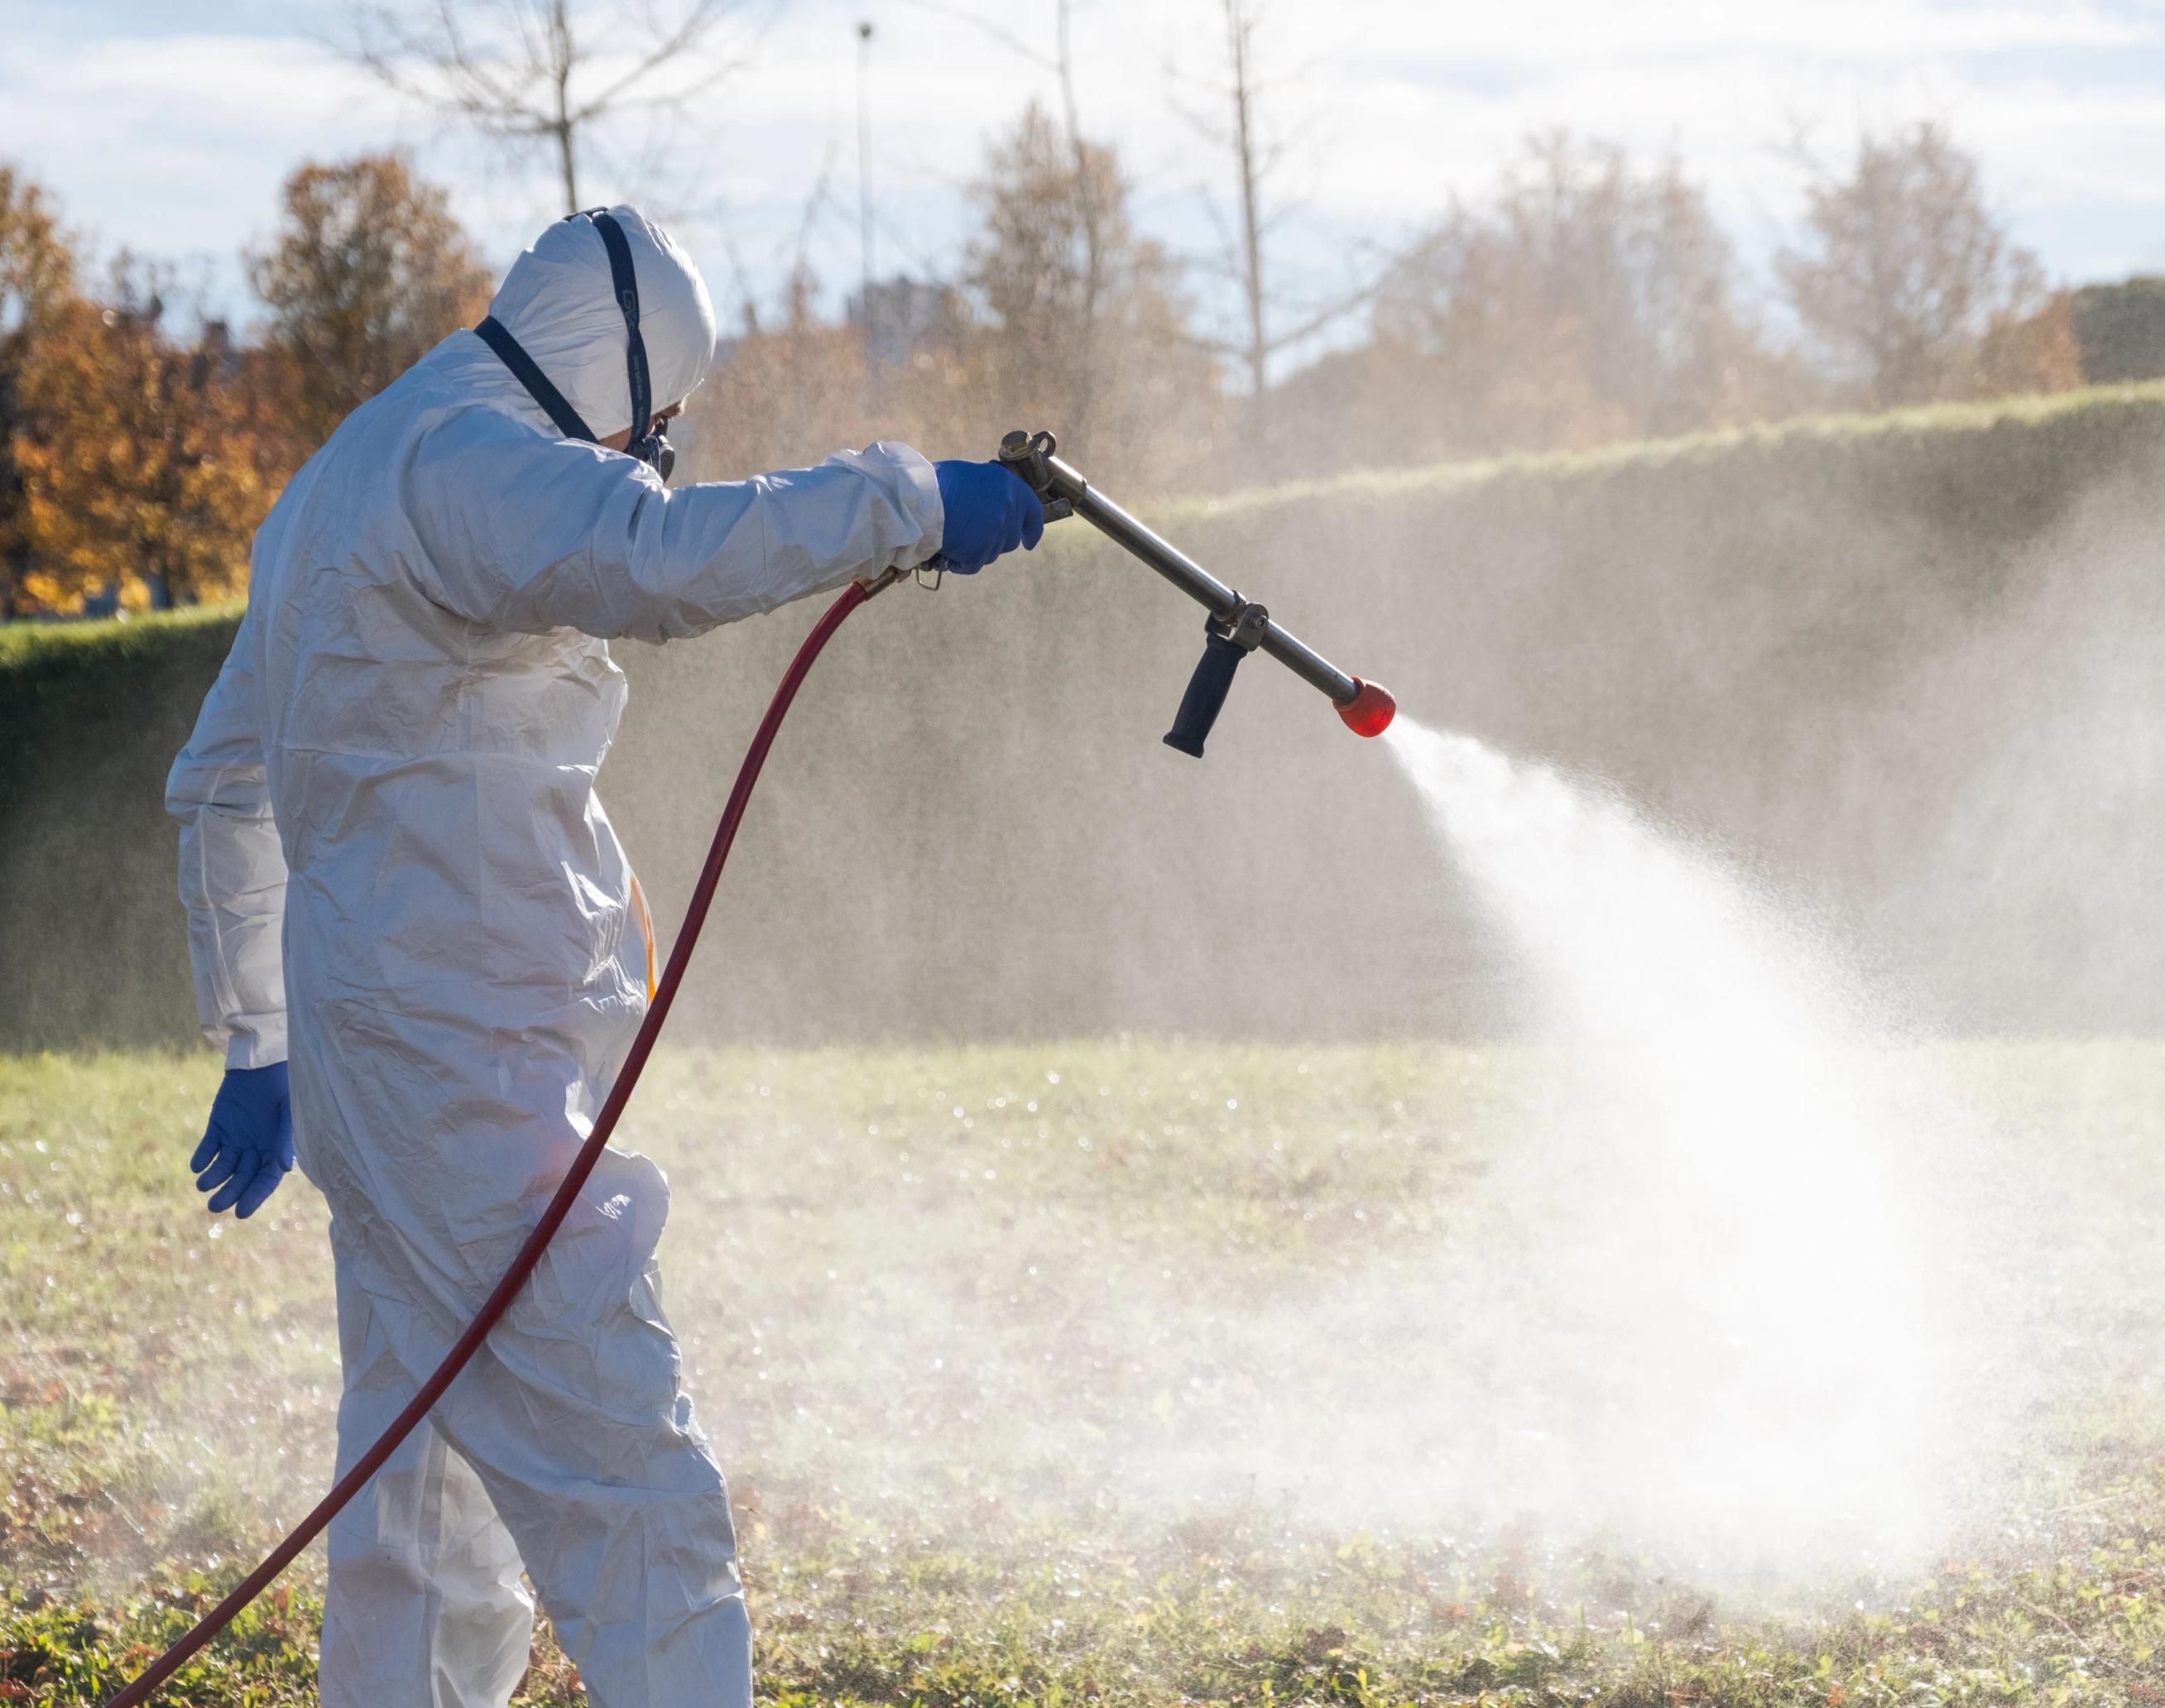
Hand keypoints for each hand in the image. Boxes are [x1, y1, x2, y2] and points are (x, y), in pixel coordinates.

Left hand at [191, 1063, 294, 1217]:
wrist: (262, 1061)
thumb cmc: (284, 1085)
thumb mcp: (288, 1111)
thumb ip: (284, 1139)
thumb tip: (284, 1169)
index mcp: (275, 1149)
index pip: (265, 1180)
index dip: (254, 1197)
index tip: (241, 1212)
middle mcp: (255, 1149)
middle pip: (242, 1178)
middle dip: (229, 1193)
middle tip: (214, 1207)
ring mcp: (236, 1140)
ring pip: (223, 1167)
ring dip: (214, 1179)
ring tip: (203, 1187)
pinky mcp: (218, 1128)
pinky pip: (208, 1148)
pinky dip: (202, 1158)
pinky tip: (197, 1166)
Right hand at [932, 460, 1044, 573]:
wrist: (919, 499)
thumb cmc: (937, 483)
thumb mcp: (972, 475)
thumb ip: (989, 491)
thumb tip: (991, 504)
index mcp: (1009, 486)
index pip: (1033, 511)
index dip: (1032, 529)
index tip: (1029, 541)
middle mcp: (1008, 508)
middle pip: (1010, 537)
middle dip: (995, 540)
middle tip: (972, 535)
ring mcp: (997, 532)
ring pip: (992, 552)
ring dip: (976, 549)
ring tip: (953, 536)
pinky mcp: (980, 552)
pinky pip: (973, 564)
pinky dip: (960, 562)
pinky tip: (947, 552)